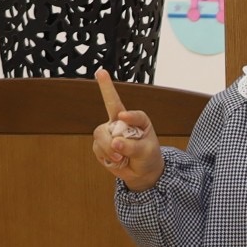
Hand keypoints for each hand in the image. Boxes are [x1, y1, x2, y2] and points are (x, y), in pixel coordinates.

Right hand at [92, 69, 164, 190]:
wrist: (143, 174)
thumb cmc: (149, 157)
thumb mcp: (147, 151)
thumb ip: (132, 146)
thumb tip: (114, 142)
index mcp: (134, 119)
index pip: (120, 104)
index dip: (108, 89)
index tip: (100, 72)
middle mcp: (119, 123)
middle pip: (107, 124)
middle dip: (111, 139)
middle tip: (120, 152)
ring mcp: (108, 133)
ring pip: (99, 136)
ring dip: (108, 150)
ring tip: (120, 158)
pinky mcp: (101, 145)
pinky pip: (97, 149)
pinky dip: (106, 158)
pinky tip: (116, 160)